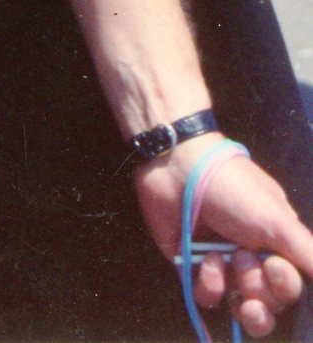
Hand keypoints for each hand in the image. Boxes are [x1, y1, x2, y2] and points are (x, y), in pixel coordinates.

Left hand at [134, 138, 312, 336]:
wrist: (179, 169)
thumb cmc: (235, 190)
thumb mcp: (278, 220)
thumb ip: (308, 255)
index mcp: (278, 247)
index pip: (292, 290)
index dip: (285, 287)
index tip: (273, 266)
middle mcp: (254, 261)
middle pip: (270, 305)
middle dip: (260, 290)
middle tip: (244, 259)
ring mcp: (225, 268)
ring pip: (242, 310)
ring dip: (238, 292)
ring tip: (229, 262)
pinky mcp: (194, 271)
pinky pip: (210, 299)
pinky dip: (210, 283)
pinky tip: (206, 256)